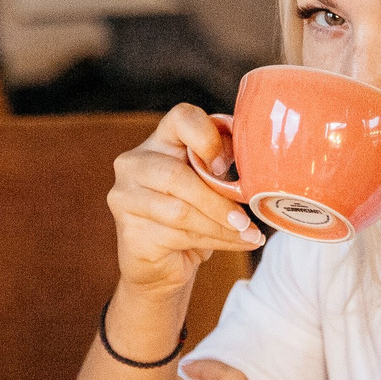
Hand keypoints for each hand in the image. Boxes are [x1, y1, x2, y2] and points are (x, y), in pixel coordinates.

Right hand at [107, 106, 263, 299]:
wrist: (162, 261)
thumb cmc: (191, 213)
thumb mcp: (208, 181)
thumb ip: (221, 164)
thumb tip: (254, 164)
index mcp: (160, 140)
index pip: (181, 118)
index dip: (207, 138)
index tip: (224, 166)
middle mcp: (135, 163)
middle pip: (176, 176)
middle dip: (217, 201)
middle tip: (245, 219)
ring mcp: (126, 198)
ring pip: (180, 211)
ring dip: (220, 226)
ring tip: (248, 234)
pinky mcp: (131, 232)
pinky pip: (179, 236)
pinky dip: (216, 241)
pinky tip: (237, 242)